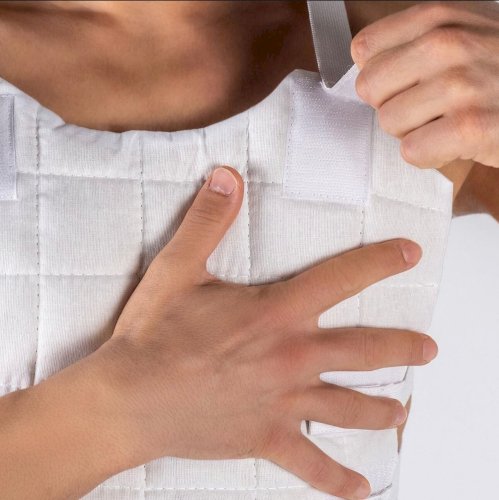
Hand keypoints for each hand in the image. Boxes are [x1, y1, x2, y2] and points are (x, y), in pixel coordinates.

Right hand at [91, 166, 436, 499]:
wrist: (130, 400)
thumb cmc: (154, 334)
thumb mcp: (177, 268)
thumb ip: (208, 221)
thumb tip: (227, 176)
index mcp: (275, 313)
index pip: (340, 278)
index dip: (379, 262)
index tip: (410, 255)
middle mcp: (290, 357)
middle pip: (361, 351)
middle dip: (400, 348)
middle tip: (429, 348)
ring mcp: (281, 402)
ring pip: (346, 407)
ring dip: (379, 410)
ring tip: (402, 412)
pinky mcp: (264, 437)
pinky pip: (308, 464)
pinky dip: (336, 479)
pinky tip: (359, 489)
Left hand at [351, 1, 498, 169]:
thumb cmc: (498, 72)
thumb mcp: (461, 35)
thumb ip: (412, 43)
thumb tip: (362, 64)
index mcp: (437, 19)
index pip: (364, 48)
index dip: (380, 74)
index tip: (404, 82)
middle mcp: (447, 44)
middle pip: (369, 88)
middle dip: (393, 103)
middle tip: (427, 107)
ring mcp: (459, 85)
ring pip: (389, 121)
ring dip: (413, 131)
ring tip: (446, 122)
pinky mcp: (469, 127)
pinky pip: (411, 151)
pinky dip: (429, 155)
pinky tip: (453, 143)